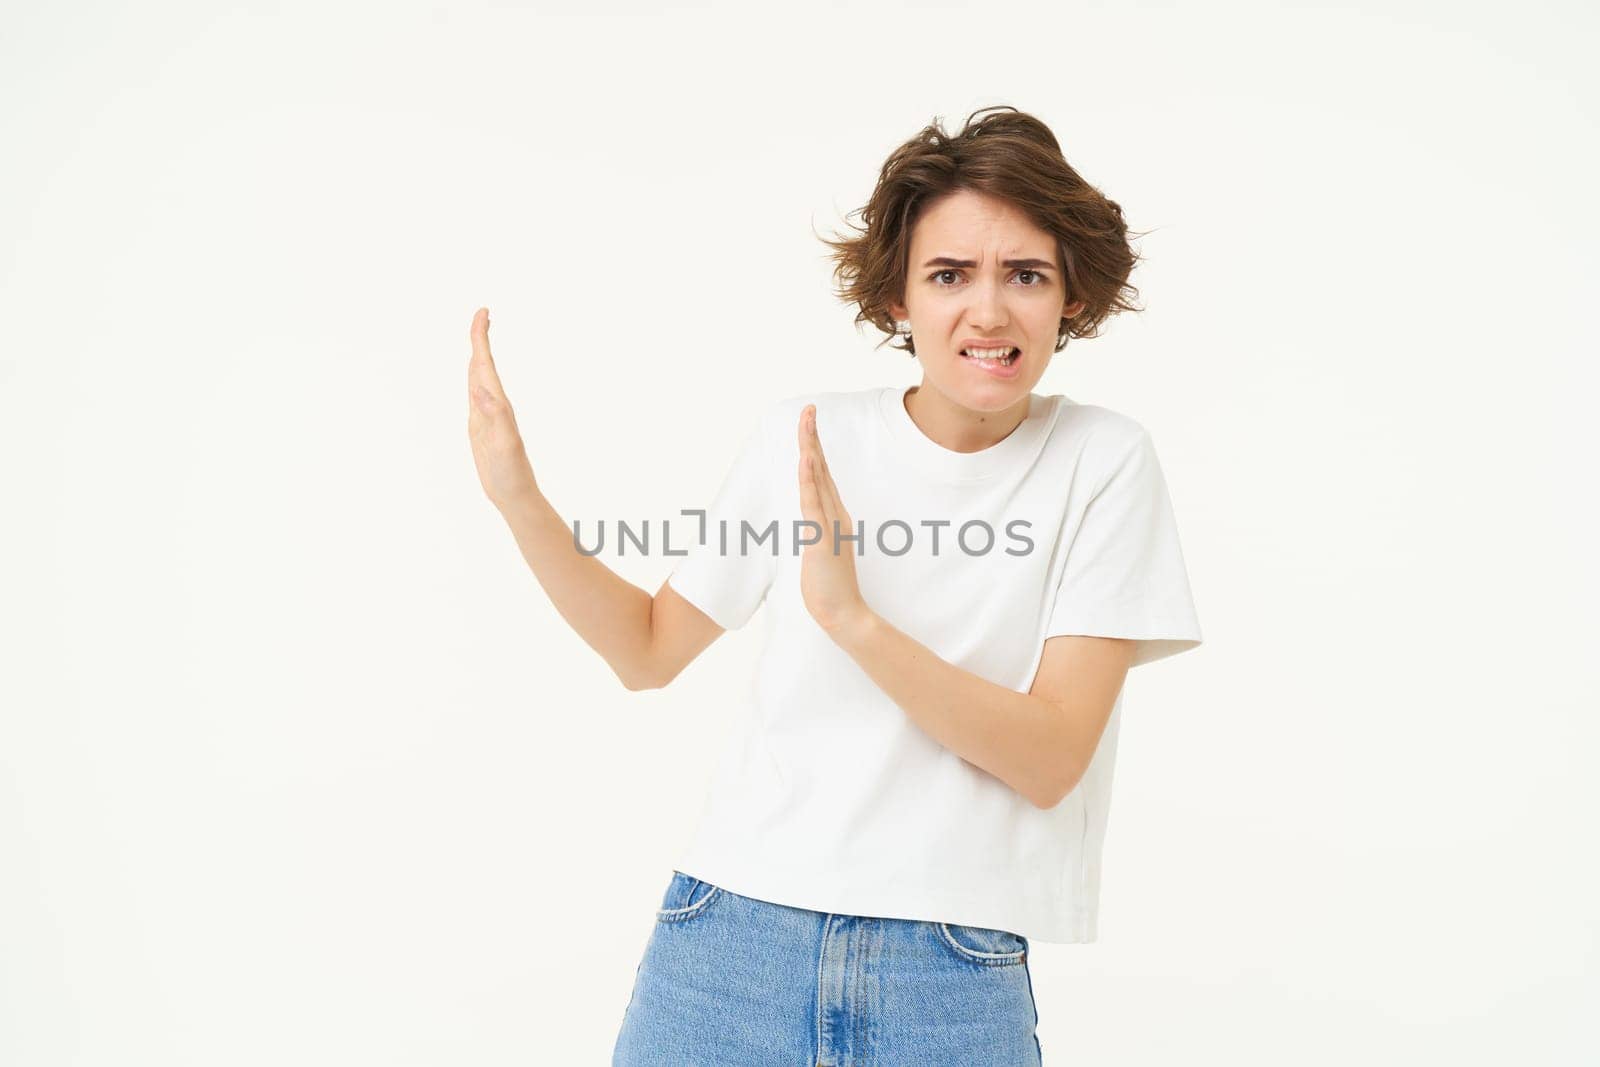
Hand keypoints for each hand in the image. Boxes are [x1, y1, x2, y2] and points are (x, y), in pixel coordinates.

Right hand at [466, 307, 539, 511]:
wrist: (515, 494)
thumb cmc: (511, 473)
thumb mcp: (505, 445)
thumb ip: (496, 416)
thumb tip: (481, 389)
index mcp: (498, 404)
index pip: (487, 365)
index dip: (482, 339)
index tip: (483, 313)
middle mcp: (494, 406)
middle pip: (483, 365)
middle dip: (480, 339)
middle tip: (481, 314)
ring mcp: (486, 416)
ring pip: (478, 379)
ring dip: (477, 356)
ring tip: (477, 337)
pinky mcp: (481, 428)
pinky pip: (474, 397)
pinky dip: (471, 381)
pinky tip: (473, 379)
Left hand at [797, 404, 869, 635]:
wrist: (844, 615)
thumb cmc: (830, 589)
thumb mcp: (820, 554)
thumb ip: (818, 536)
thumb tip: (811, 526)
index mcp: (833, 517)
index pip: (821, 476)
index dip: (814, 449)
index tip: (809, 425)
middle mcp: (835, 515)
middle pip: (821, 469)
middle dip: (813, 438)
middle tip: (808, 409)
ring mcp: (830, 525)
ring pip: (818, 479)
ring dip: (811, 448)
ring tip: (807, 421)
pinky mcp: (822, 539)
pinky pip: (813, 504)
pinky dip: (809, 479)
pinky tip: (806, 458)